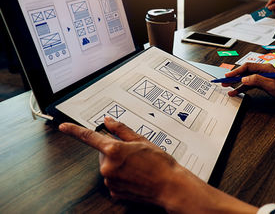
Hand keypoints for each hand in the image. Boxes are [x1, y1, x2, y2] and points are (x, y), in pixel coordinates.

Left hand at [59, 117, 178, 203]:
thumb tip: (109, 122)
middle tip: (134, 155)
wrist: (170, 186)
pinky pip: (113, 180)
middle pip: (104, 154)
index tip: (64, 127)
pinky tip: (136, 177)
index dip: (74, 131)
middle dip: (115, 151)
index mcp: (114, 150)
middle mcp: (108, 166)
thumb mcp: (142, 141)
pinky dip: (122, 178)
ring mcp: (110, 181)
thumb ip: (121, 130)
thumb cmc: (160, 164)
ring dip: (119, 165)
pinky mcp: (114, 193)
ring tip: (139, 167)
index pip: (89, 137)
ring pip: (109, 168)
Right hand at [222, 63, 274, 99]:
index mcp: (265, 68)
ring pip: (245, 78)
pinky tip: (236, 91)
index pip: (247, 67)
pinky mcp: (262, 82)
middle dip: (233, 77)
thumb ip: (257, 80)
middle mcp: (262, 70)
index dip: (236, 71)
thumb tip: (244, 78)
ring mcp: (262, 76)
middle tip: (224, 81)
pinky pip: (249, 84)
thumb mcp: (271, 85)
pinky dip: (242, 87)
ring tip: (227, 87)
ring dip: (236, 83)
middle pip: (244, 72)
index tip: (228, 76)